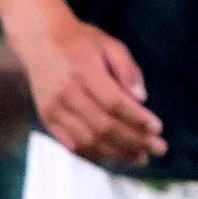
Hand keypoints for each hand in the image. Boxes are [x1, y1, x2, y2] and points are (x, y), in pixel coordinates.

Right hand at [18, 14, 165, 167]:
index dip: (137, 119)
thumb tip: (142, 99)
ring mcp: (54, 108)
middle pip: (103, 126)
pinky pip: (72, 144)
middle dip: (135, 141)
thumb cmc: (80, 41)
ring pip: (89, 140)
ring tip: (140, 157)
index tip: (158, 128)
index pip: (114, 102)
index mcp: (83, 69)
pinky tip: (115, 156)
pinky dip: (96, 154)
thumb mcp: (109, 44)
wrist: (38, 41)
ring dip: (118, 153)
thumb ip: (127, 69)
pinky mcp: (48, 118)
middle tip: (158, 148)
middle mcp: (66, 92)